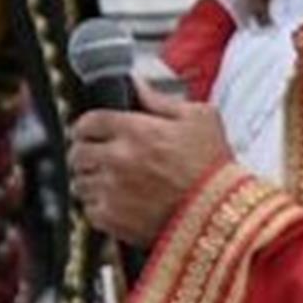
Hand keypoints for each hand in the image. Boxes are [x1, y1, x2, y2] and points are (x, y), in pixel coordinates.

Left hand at [66, 84, 233, 249]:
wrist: (224, 216)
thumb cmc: (215, 168)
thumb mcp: (199, 119)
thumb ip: (160, 99)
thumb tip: (135, 84)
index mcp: (136, 130)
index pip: (88, 122)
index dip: (87, 127)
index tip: (90, 132)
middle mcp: (118, 158)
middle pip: (77, 152)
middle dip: (86, 153)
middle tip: (98, 158)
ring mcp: (112, 190)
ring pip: (80, 182)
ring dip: (91, 181)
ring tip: (111, 183)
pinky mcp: (113, 219)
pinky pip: (89, 209)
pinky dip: (99, 207)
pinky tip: (119, 204)